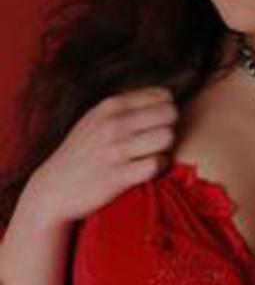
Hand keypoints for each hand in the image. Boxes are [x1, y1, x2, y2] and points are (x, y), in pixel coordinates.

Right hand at [25, 86, 179, 227]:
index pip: (162, 95)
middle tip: (158, 140)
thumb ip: (125, 107)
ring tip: (153, 154)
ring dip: (165, 148)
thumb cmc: (81, 152)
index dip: (167, 108)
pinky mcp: (119, 176)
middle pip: (170, 114)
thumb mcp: (95, 119)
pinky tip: (148, 168)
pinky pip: (157, 164)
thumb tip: (165, 96)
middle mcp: (113, 124)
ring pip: (167, 137)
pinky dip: (158, 167)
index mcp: (110, 106)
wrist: (54, 188)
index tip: (158, 122)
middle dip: (169, 127)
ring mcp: (116, 150)